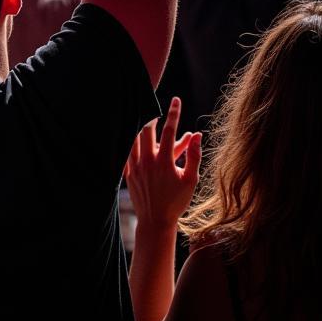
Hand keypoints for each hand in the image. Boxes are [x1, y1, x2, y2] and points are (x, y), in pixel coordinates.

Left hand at [124, 97, 201, 230]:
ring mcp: (135, 166)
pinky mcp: (128, 173)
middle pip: (145, 129)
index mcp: (164, 161)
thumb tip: (197, 136)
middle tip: (153, 103)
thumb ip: (194, 156)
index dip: (174, 113)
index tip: (176, 100)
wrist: (156, 220)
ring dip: (138, 125)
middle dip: (150, 114)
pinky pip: (124, 152)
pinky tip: (127, 133)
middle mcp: (147, 161)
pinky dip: (127, 141)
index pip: (169, 130)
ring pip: (133, 138)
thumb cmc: (177, 201)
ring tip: (141, 115)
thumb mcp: (191, 179)